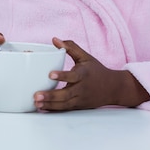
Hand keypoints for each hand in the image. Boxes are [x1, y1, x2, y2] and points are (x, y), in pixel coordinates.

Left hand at [34, 37, 149, 110]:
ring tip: (36, 103)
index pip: (73, 76)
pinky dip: (54, 109)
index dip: (62, 76)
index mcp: (84, 75)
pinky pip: (65, 109)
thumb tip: (55, 40)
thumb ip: (71, 48)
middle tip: (36, 96)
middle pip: (66, 94)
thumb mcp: (85, 57)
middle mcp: (82, 88)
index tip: (50, 74)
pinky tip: (43, 108)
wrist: (113, 88)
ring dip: (50, 105)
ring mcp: (80, 99)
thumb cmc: (96, 71)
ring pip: (65, 104)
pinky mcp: (79, 106)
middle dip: (51, 96)